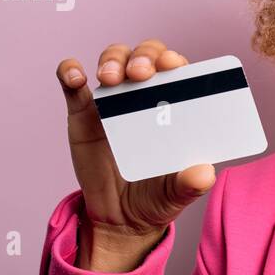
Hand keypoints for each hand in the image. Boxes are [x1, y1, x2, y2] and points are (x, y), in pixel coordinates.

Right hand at [57, 39, 215, 265]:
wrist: (120, 218)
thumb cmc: (157, 196)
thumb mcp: (177, 193)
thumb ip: (191, 184)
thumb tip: (205, 173)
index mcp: (174, 106)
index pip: (178, 71)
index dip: (175, 61)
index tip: (172, 65)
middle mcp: (146, 95)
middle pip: (146, 56)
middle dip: (144, 56)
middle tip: (140, 73)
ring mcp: (114, 101)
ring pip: (113, 60)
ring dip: (113, 60)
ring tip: (111, 78)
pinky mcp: (83, 112)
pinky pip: (72, 83)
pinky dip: (70, 71)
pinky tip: (75, 77)